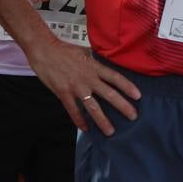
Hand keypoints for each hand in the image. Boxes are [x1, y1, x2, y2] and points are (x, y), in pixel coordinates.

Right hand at [26, 38, 140, 133]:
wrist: (44, 50)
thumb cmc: (63, 50)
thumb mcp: (84, 52)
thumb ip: (95, 62)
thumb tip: (105, 65)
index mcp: (94, 67)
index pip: (115, 77)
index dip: (127, 87)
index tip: (138, 96)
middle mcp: (88, 78)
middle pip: (109, 94)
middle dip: (122, 106)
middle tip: (133, 116)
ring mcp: (76, 87)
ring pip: (93, 107)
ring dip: (102, 120)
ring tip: (110, 131)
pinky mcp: (63, 93)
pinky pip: (73, 110)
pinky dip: (79, 120)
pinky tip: (85, 128)